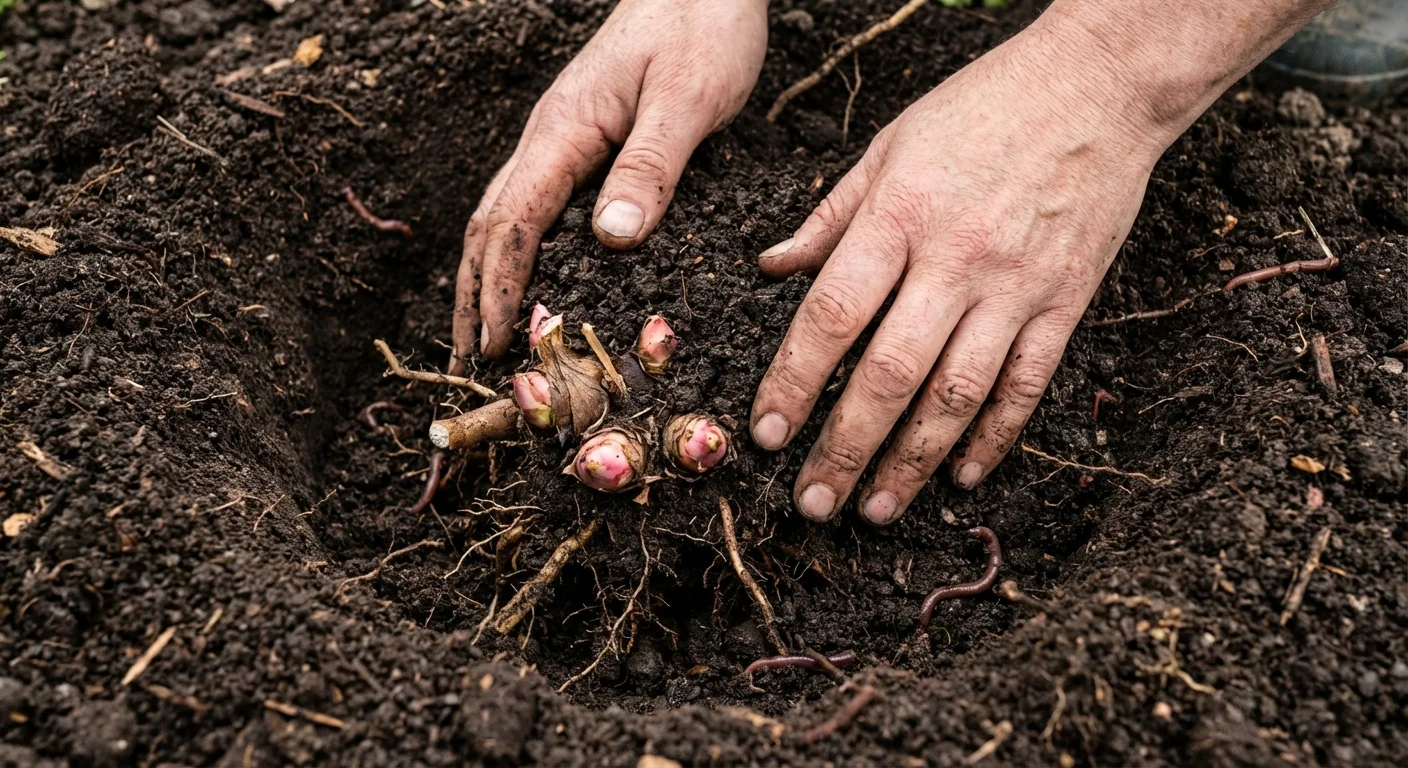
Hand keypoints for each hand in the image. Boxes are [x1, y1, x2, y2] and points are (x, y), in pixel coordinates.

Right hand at [453, 0, 767, 367]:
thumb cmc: (700, 27)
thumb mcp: (686, 100)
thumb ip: (650, 167)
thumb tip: (612, 239)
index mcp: (563, 132)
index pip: (514, 224)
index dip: (500, 290)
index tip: (497, 346)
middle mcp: (549, 141)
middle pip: (490, 228)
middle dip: (474, 298)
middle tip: (471, 366)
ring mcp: (563, 143)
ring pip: (506, 220)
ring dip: (489, 281)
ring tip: (484, 341)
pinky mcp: (585, 146)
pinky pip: (538, 210)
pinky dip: (521, 255)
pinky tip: (533, 284)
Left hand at [749, 20, 1176, 524]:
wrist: (1099, 86)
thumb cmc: (983, 109)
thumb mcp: (889, 145)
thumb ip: (829, 216)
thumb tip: (770, 267)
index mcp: (899, 216)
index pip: (831, 317)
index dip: (794, 383)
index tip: (768, 435)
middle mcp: (955, 259)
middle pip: (888, 374)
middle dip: (844, 449)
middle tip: (813, 503)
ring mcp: (1015, 287)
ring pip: (956, 397)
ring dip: (910, 463)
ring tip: (874, 509)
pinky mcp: (1065, 303)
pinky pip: (1024, 387)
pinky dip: (994, 439)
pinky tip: (963, 477)